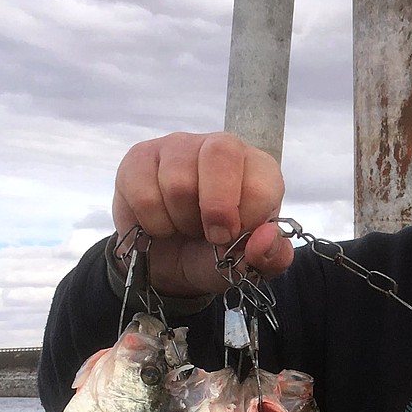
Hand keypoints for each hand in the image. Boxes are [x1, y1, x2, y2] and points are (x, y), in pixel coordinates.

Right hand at [111, 131, 292, 297]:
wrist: (168, 262)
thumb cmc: (215, 253)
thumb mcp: (248, 265)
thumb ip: (271, 258)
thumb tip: (266, 238)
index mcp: (259, 169)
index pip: (261, 183)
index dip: (247, 221)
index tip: (235, 238)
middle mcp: (221, 147)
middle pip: (220, 155)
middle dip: (216, 208)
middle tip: (212, 235)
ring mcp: (177, 147)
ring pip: (178, 182)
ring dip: (182, 220)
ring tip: (186, 225)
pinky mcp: (140, 157)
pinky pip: (144, 194)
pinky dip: (153, 224)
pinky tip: (161, 223)